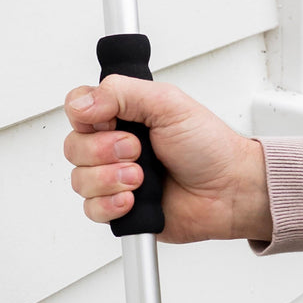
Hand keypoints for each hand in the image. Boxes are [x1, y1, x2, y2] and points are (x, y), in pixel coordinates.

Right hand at [63, 77, 271, 243]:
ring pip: (79, 180)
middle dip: (103, 151)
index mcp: (122, 112)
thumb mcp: (167, 103)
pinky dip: (110, 206)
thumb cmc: (208, 145)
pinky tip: (134, 200)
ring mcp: (115, 177)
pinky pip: (91, 210)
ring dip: (110, 179)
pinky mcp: (120, 209)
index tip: (110, 121)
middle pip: (74, 146)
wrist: (229, 191)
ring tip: (141, 178)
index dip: (85, 116)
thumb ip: (121, 92)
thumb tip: (82, 102)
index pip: (77, 108)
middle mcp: (114, 143)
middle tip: (136, 150)